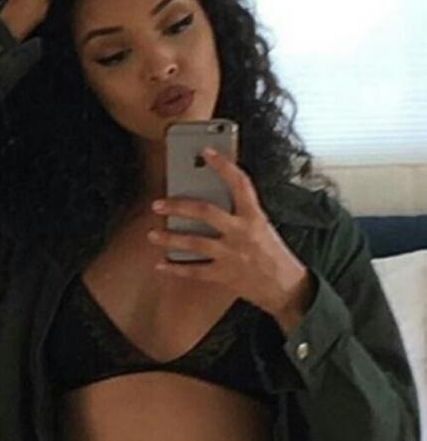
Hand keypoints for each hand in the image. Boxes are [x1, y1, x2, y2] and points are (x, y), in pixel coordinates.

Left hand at [147, 147, 315, 331]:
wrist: (286, 289)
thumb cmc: (273, 256)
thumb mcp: (263, 228)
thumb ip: (240, 215)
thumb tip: (210, 203)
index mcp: (254, 217)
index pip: (239, 183)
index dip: (223, 165)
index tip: (206, 151)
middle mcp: (241, 233)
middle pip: (205, 212)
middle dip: (178, 206)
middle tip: (158, 204)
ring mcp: (230, 255)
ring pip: (194, 243)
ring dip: (169, 238)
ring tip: (153, 234)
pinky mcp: (224, 275)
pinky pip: (194, 271)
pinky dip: (175, 268)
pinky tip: (161, 264)